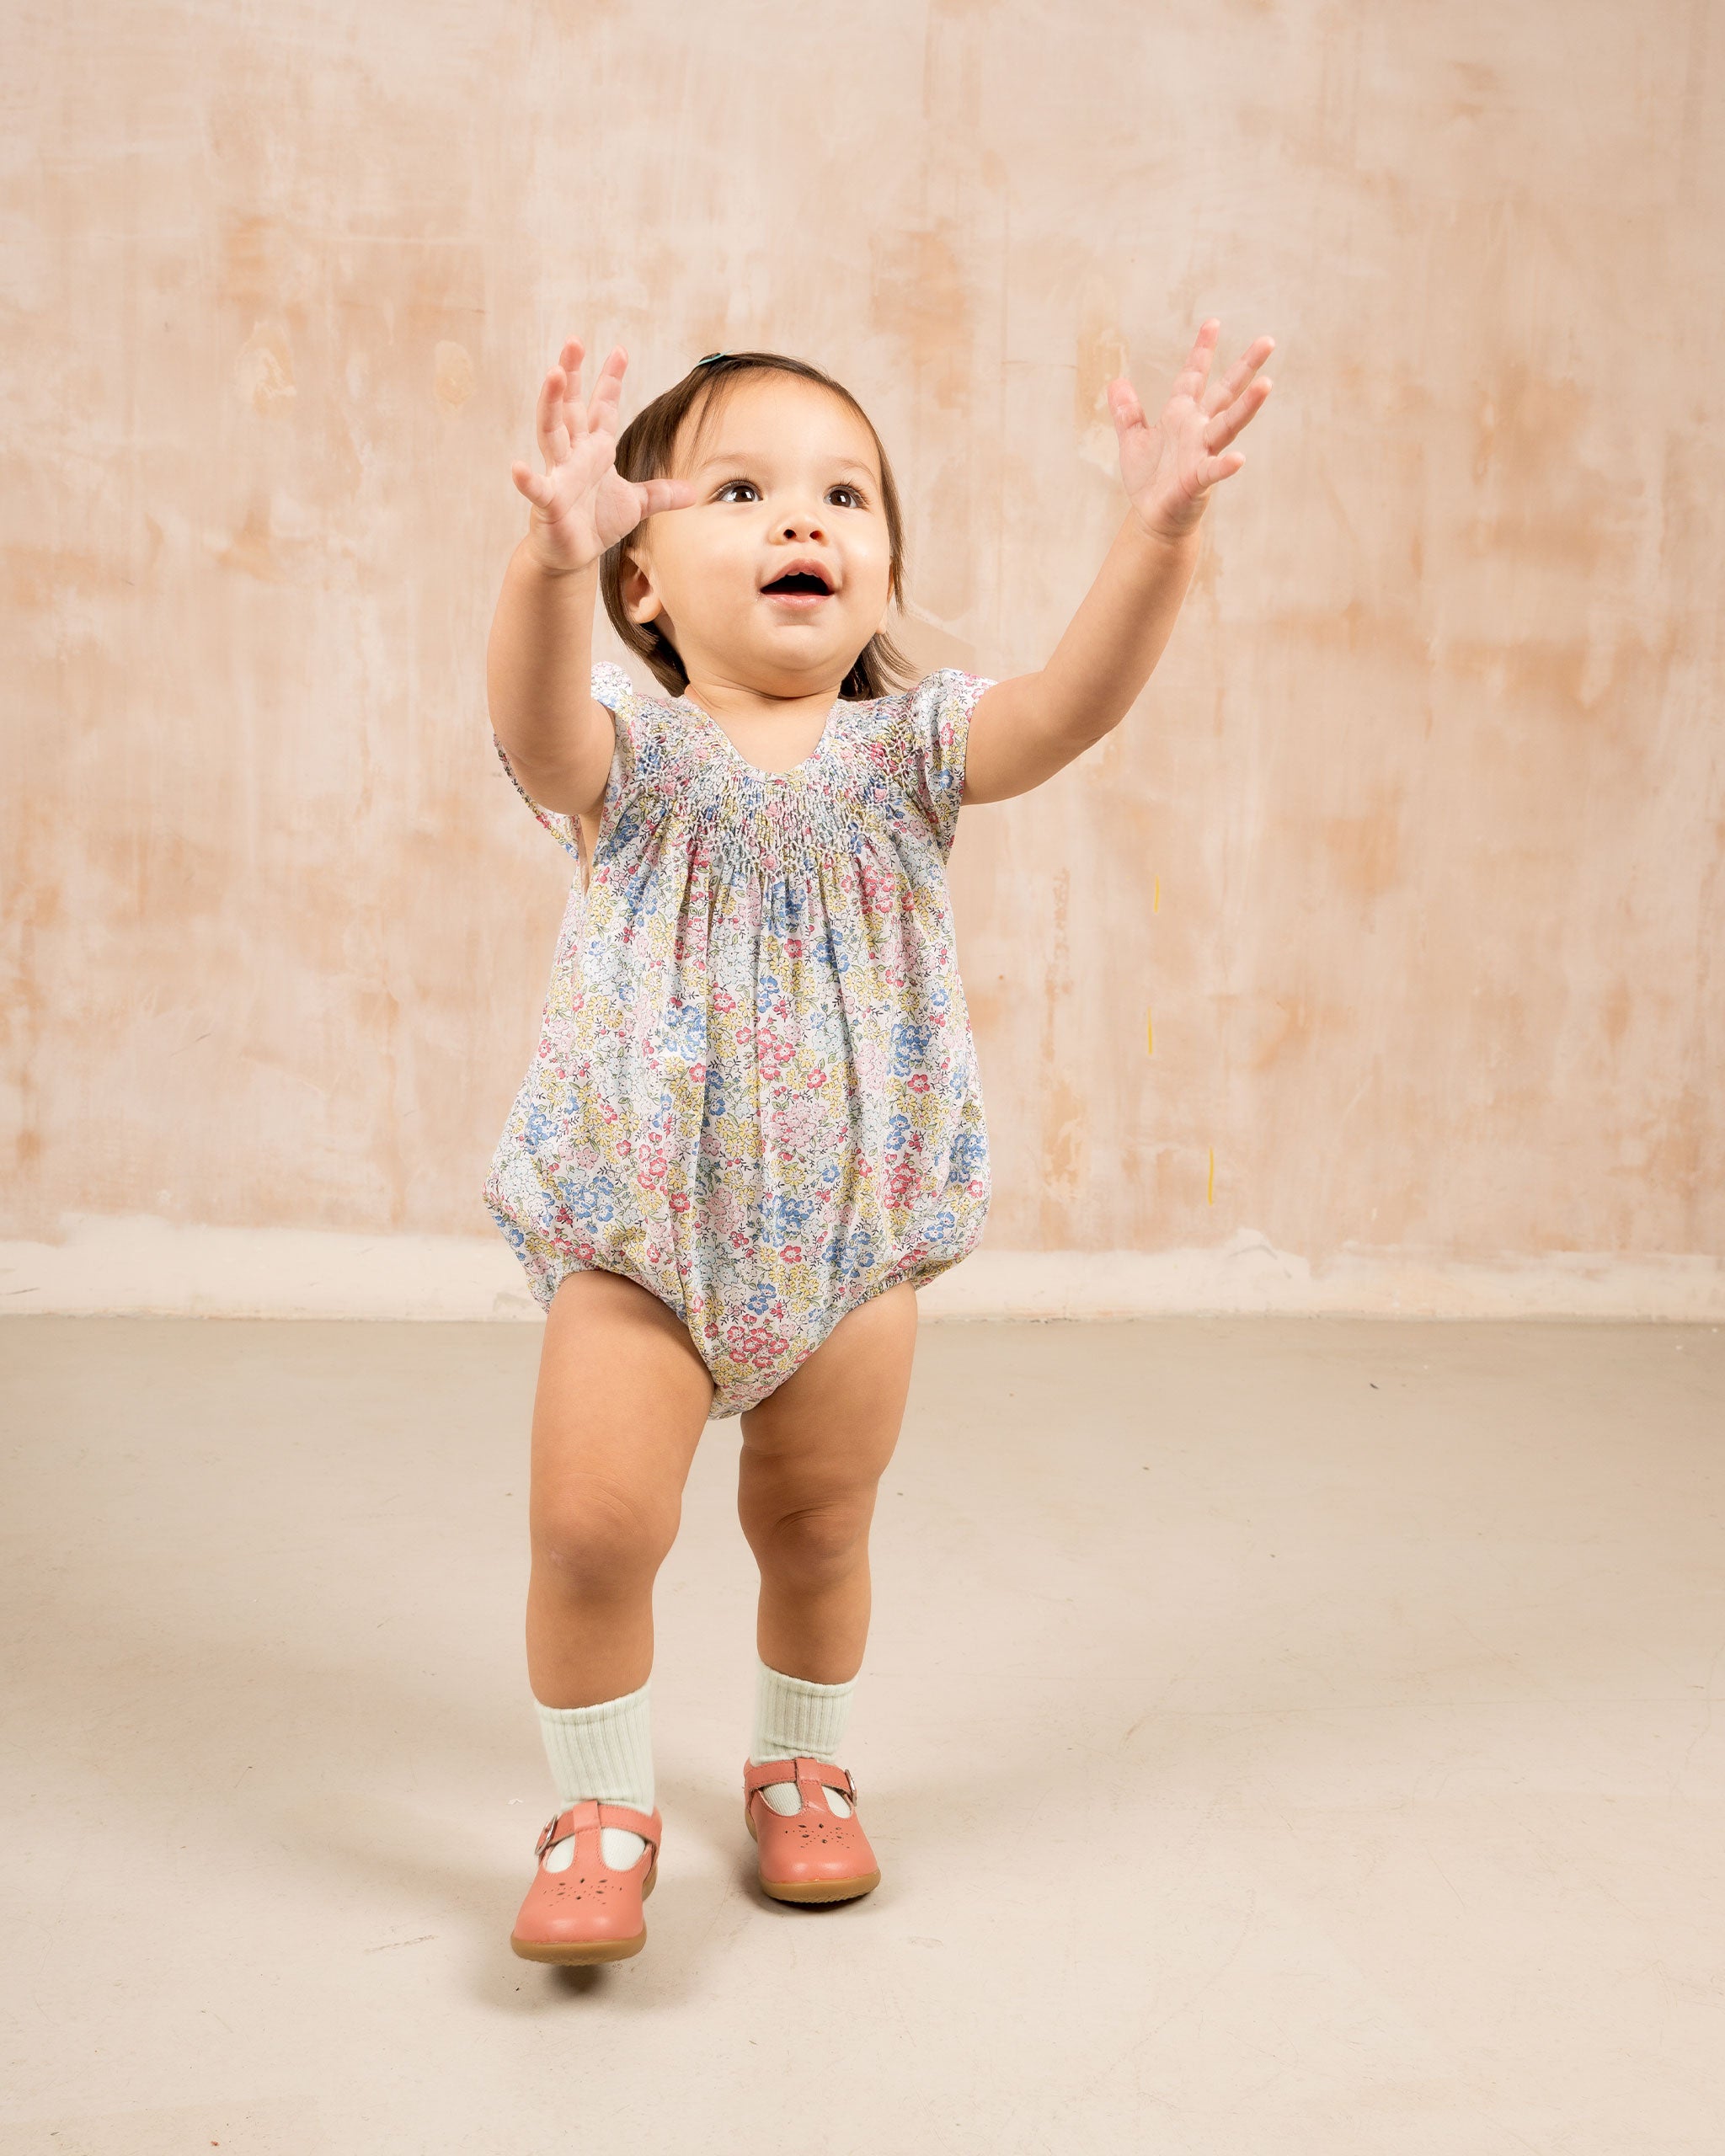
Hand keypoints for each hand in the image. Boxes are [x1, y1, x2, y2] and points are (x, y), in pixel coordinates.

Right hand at [509, 338, 695, 574]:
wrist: (572, 554)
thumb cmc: (596, 523)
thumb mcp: (635, 505)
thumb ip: (660, 493)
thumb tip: (693, 491)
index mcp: (594, 449)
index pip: (602, 408)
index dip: (610, 380)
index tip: (619, 351)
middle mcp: (574, 455)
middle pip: (570, 408)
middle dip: (572, 375)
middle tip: (573, 341)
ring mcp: (558, 475)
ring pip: (551, 432)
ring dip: (551, 403)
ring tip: (553, 374)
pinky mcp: (548, 503)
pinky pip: (536, 489)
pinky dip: (527, 480)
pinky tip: (518, 467)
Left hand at [1107, 320, 1273, 542]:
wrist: (1153, 517)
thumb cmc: (1150, 480)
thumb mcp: (1133, 440)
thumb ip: (1127, 412)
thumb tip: (1115, 382)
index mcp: (1182, 415)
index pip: (1194, 376)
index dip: (1202, 351)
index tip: (1213, 322)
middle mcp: (1197, 429)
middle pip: (1225, 392)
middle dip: (1245, 367)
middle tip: (1268, 341)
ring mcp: (1201, 452)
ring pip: (1227, 424)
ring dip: (1246, 405)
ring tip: (1267, 383)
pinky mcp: (1198, 480)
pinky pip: (1213, 470)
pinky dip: (1225, 465)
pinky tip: (1239, 459)